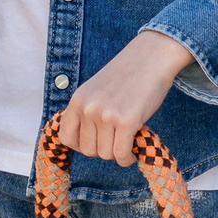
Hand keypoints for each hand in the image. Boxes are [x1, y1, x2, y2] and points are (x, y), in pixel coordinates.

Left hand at [58, 31, 193, 166]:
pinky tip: (133, 152)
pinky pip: (122, 154)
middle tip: (116, 141)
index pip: (66, 138)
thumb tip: (84, 144)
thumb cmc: (126, 76)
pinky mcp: (127, 121)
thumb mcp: (95, 90)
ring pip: (106, 155)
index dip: (80, 146)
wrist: (151, 58)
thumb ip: (87, 112)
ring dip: (117, 154)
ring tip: (126, 142)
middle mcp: (88, 109)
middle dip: (103, 150)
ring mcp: (106, 115)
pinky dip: (127, 159)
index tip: (94, 142)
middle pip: (88, 150)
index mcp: (77, 100)